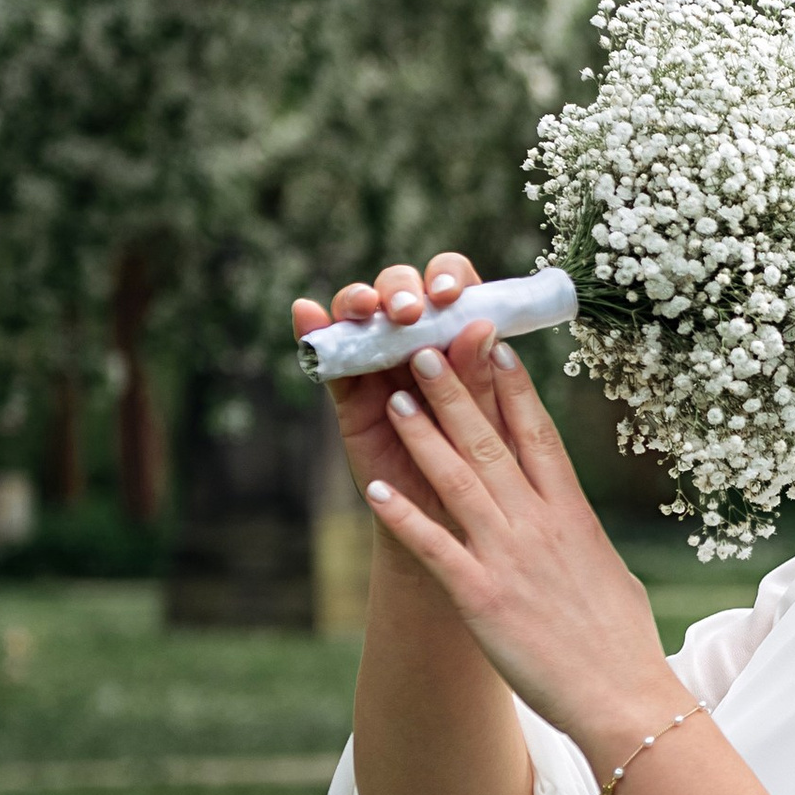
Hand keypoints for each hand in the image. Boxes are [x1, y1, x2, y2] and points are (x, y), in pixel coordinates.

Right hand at [291, 253, 482, 503]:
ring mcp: (379, 361)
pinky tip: (306, 312)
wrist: (450, 518)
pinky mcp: (350, 391)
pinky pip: (329, 357)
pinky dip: (313, 330)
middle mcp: (418, 337)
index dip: (448, 276)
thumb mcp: (489, 424)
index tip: (451, 293)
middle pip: (402, 288)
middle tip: (409, 311)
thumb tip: (482, 329)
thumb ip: (479, 379)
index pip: (453, 284)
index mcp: (462, 334)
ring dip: (359, 300)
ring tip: (367, 309)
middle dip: (401, 288)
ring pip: (362, 313)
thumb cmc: (485, 467)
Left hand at [362, 328, 680, 773]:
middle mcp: (539, 526)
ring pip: (457, 481)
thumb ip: (581, 537)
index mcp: (573, 516)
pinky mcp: (481, 597)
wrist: (623, 698)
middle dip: (455, 393)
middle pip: (490, 444)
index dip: (515, 391)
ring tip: (395, 398)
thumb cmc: (622, 643)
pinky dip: (403, 517)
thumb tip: (572, 518)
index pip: (540, 438)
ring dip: (423, 437)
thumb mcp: (608, 572)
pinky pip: (434, 548)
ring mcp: (508, 558)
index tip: (496, 351)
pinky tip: (376, 490)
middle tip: (426, 351)